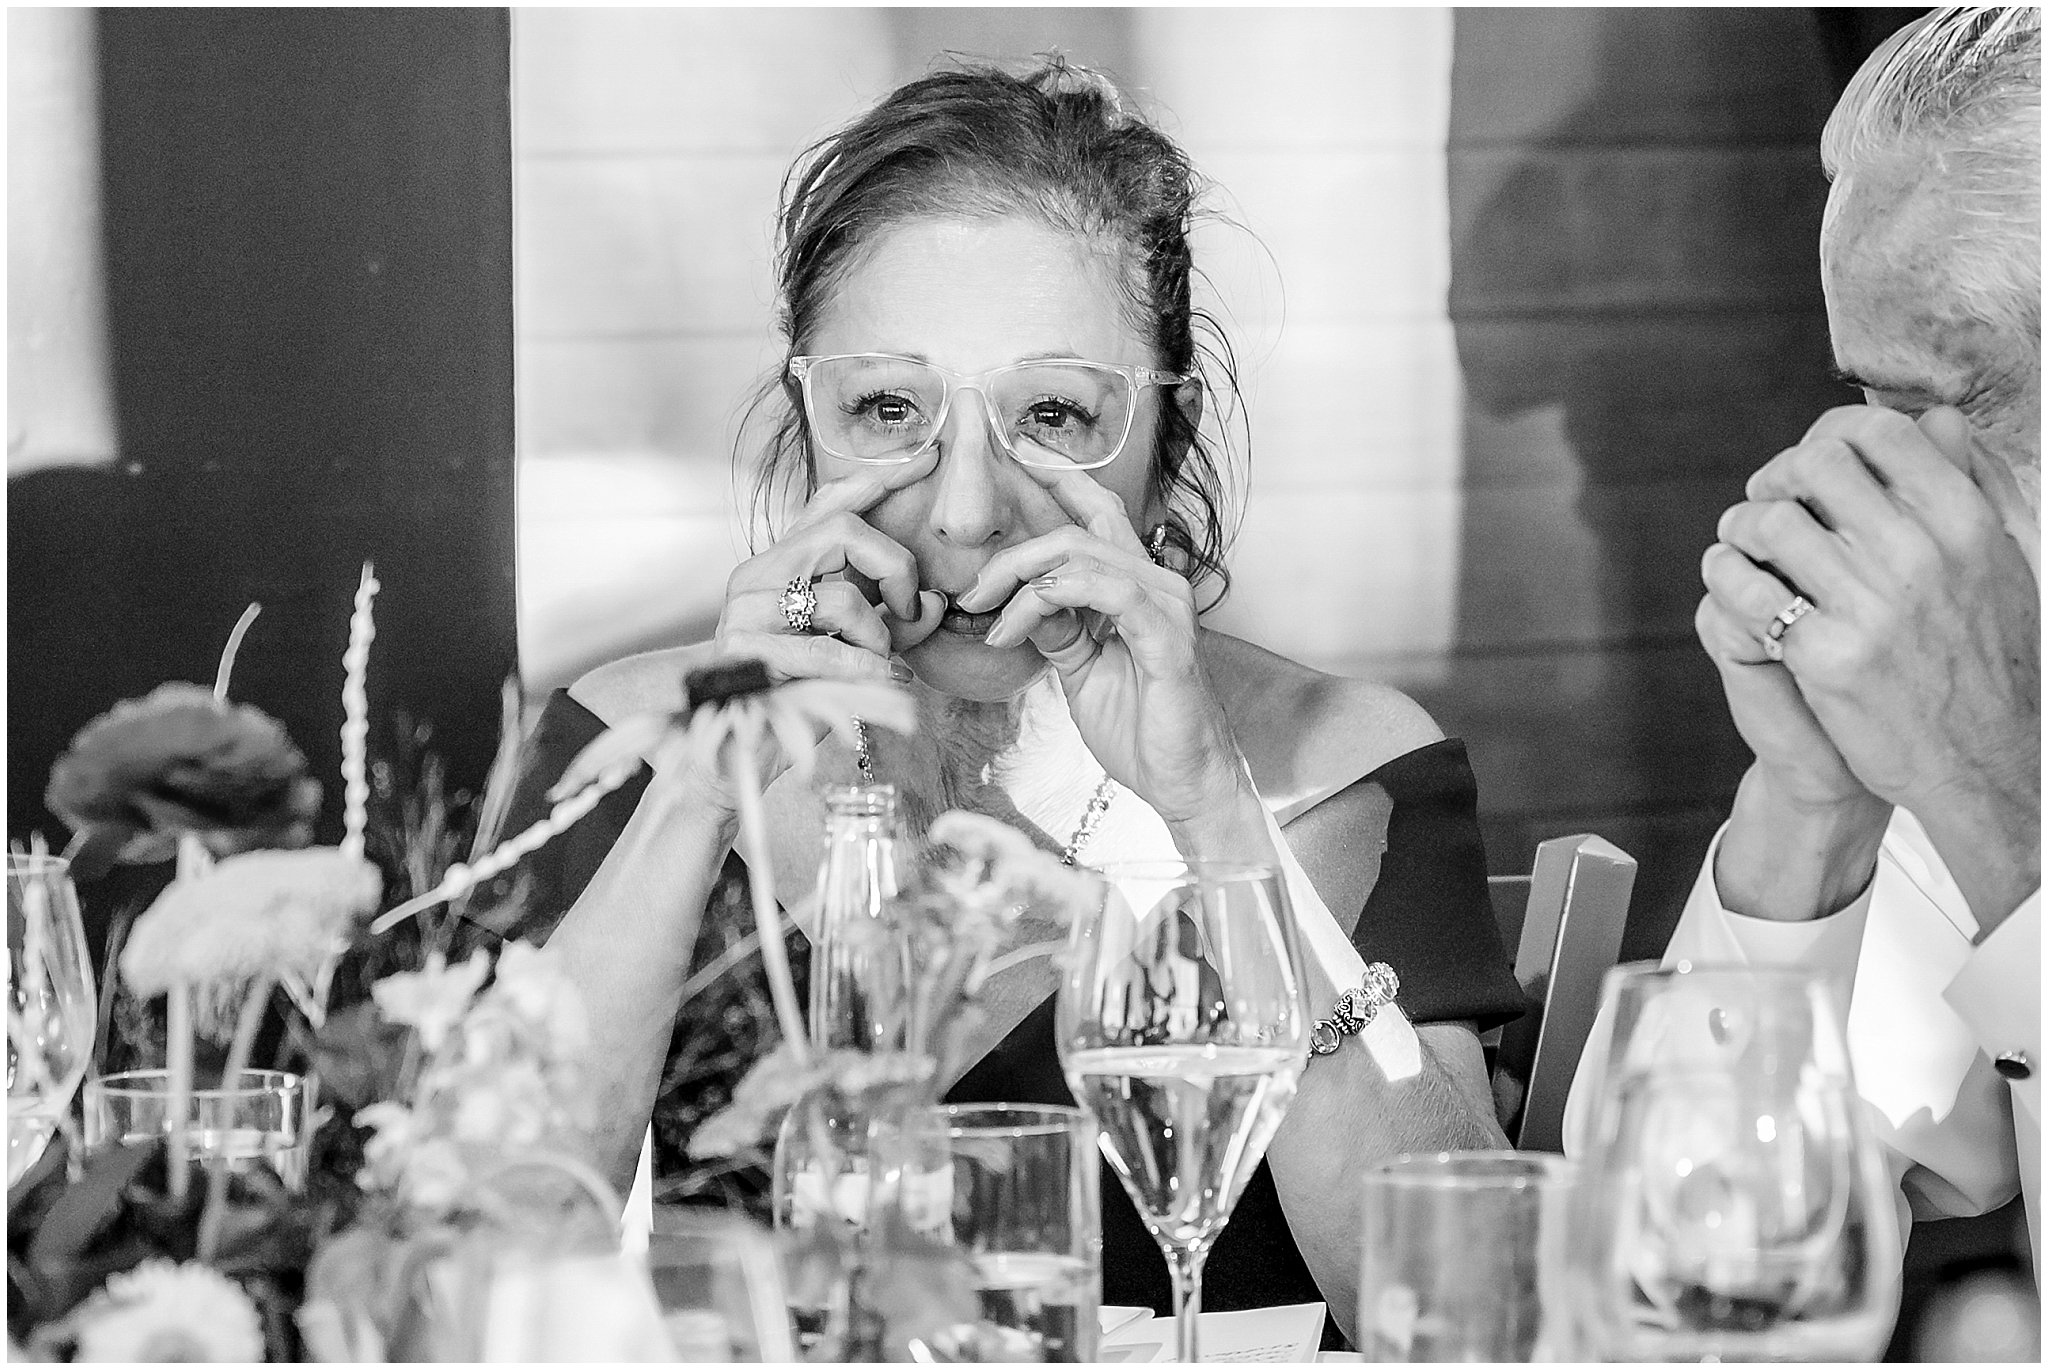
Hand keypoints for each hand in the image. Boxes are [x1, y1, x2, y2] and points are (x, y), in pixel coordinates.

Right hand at [705, 467, 944, 798]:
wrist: (742, 753)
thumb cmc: (807, 694)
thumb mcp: (862, 642)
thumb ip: (896, 616)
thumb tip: (932, 601)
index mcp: (781, 564)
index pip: (829, 504)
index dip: (879, 479)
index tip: (927, 459)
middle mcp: (756, 576)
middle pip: (843, 532)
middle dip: (894, 568)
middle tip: (908, 612)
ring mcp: (743, 612)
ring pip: (840, 597)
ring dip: (877, 637)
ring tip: (878, 664)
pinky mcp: (742, 652)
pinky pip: (826, 651)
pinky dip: (864, 669)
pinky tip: (880, 682)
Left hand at [953, 471, 1249, 833]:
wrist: (1181, 781)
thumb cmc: (1139, 727)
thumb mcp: (1081, 669)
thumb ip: (1057, 627)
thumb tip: (1020, 598)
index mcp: (1138, 585)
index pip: (1097, 513)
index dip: (1059, 478)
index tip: (1010, 458)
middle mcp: (1157, 583)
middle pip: (1077, 532)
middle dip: (1012, 555)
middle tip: (971, 592)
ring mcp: (1165, 606)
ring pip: (1083, 555)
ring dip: (1021, 580)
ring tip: (986, 615)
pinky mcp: (1166, 637)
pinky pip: (1105, 592)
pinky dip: (1048, 600)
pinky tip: (1015, 626)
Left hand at [1712, 405, 2040, 924]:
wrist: (1987, 760)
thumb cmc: (1994, 657)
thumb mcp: (2010, 559)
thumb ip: (1973, 483)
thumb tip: (1936, 420)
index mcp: (1964, 521)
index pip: (1877, 432)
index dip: (1827, 434)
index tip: (1811, 463)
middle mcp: (1919, 555)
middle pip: (1811, 465)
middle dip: (1776, 477)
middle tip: (1768, 503)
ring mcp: (1870, 607)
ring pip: (1768, 522)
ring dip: (1742, 527)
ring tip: (1744, 546)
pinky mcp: (1826, 657)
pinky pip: (1747, 589)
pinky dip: (1728, 577)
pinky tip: (1734, 584)